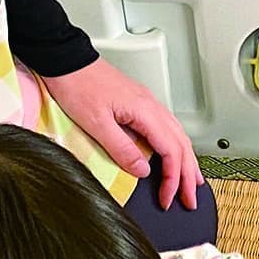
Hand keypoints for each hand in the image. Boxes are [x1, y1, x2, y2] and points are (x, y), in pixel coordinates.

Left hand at [44, 59, 202, 210]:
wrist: (66, 60)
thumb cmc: (77, 85)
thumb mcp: (96, 124)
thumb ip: (122, 149)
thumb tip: (142, 170)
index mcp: (145, 112)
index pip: (171, 151)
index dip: (172, 178)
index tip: (166, 198)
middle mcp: (151, 106)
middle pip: (181, 144)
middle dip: (189, 175)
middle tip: (190, 199)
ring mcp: (147, 103)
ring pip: (178, 135)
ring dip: (186, 161)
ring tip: (192, 181)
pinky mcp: (138, 102)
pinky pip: (167, 128)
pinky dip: (175, 146)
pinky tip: (173, 154)